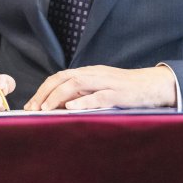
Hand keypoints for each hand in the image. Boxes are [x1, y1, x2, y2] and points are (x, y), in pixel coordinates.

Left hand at [24, 65, 176, 110]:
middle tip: (32, 110)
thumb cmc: (124, 91)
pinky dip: (83, 102)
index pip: (59, 77)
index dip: (42, 90)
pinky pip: (98, 96)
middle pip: (62, 78)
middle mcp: (94, 74)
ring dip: (57, 97)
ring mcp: (105, 82)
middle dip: (44, 94)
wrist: (152, 85)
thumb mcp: (100, 89)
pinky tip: (71, 109)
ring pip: (75, 84)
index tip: (31, 106)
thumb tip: (60, 108)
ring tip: (45, 110)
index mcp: (88, 72)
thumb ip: (82, 95)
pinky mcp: (118, 94)